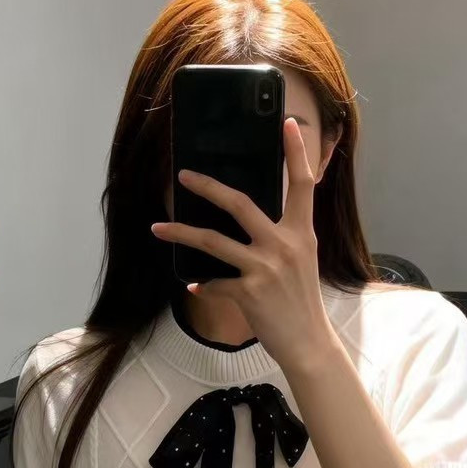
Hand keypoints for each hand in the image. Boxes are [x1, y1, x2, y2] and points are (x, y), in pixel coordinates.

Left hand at [151, 117, 334, 377]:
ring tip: (158, 227)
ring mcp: (265, 268)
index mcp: (301, 233)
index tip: (286, 123)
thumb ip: (282, 237)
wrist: (308, 344)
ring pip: (213, 240)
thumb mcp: (302, 261)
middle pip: (240, 203)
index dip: (295, 152)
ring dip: (180, 232)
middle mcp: (284, 245)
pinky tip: (195, 286)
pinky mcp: (249, 292)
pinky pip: (214, 282)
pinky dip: (203, 285)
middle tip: (183, 175)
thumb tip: (250, 222)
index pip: (302, 184)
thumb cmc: (301, 302)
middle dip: (207, 186)